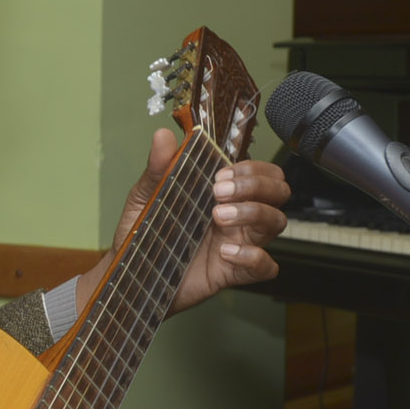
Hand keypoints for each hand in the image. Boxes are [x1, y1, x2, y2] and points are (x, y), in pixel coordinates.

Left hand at [105, 128, 288, 315]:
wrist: (130, 273)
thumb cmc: (144, 233)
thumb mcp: (146, 197)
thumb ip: (159, 168)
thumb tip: (163, 135)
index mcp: (223, 194)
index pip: (262, 172)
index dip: (251, 169)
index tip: (220, 175)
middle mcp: (238, 216)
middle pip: (279, 192)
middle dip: (257, 186)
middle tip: (220, 192)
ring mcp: (239, 243)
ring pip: (276, 222)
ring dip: (254, 213)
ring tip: (217, 216)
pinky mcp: (233, 272)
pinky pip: (265, 266)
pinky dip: (253, 257)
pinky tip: (226, 252)